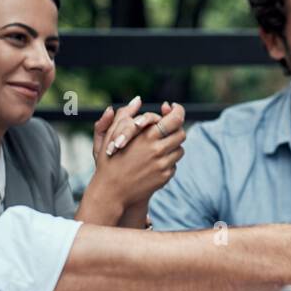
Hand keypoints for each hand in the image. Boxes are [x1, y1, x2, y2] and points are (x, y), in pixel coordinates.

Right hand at [83, 98, 186, 219]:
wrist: (111, 191)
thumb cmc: (110, 160)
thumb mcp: (112, 134)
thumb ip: (125, 114)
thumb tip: (138, 99)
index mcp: (146, 136)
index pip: (175, 119)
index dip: (178, 111)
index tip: (174, 108)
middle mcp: (158, 150)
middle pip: (181, 133)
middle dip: (175, 129)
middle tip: (167, 128)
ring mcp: (163, 165)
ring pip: (180, 150)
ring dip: (172, 146)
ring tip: (159, 146)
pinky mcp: (165, 177)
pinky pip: (174, 164)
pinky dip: (167, 161)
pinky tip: (154, 162)